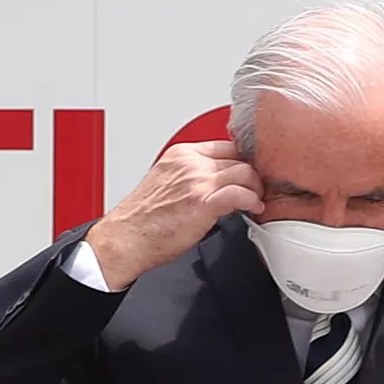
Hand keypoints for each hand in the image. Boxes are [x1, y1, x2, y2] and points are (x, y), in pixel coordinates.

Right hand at [83, 141, 262, 289]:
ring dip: (256, 189)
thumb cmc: (144, 216)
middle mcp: (190, 163)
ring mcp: (197, 181)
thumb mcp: (168, 180)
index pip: (226, 147)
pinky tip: (253, 209)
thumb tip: (218, 180)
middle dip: (252, 177)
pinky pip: (241, 194)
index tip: (248, 176)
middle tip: (255, 191)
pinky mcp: (203, 202)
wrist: (127, 237)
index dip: (243, 162)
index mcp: (181, 154)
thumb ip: (193, 174)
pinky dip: (253, 201)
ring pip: (245, 173)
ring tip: (254, 201)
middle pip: (239, 159)